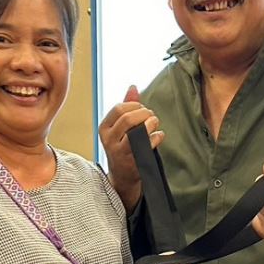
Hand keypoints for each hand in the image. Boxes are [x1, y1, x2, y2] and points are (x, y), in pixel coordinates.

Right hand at [98, 85, 163, 209]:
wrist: (123, 176)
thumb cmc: (123, 147)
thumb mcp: (119, 127)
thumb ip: (126, 106)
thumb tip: (133, 87)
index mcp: (104, 128)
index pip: (119, 108)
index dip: (135, 105)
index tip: (142, 108)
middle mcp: (109, 140)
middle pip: (128, 118)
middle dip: (144, 113)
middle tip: (151, 116)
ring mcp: (121, 153)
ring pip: (137, 131)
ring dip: (151, 123)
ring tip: (155, 123)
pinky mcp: (134, 162)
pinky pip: (149, 145)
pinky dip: (157, 137)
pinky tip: (159, 135)